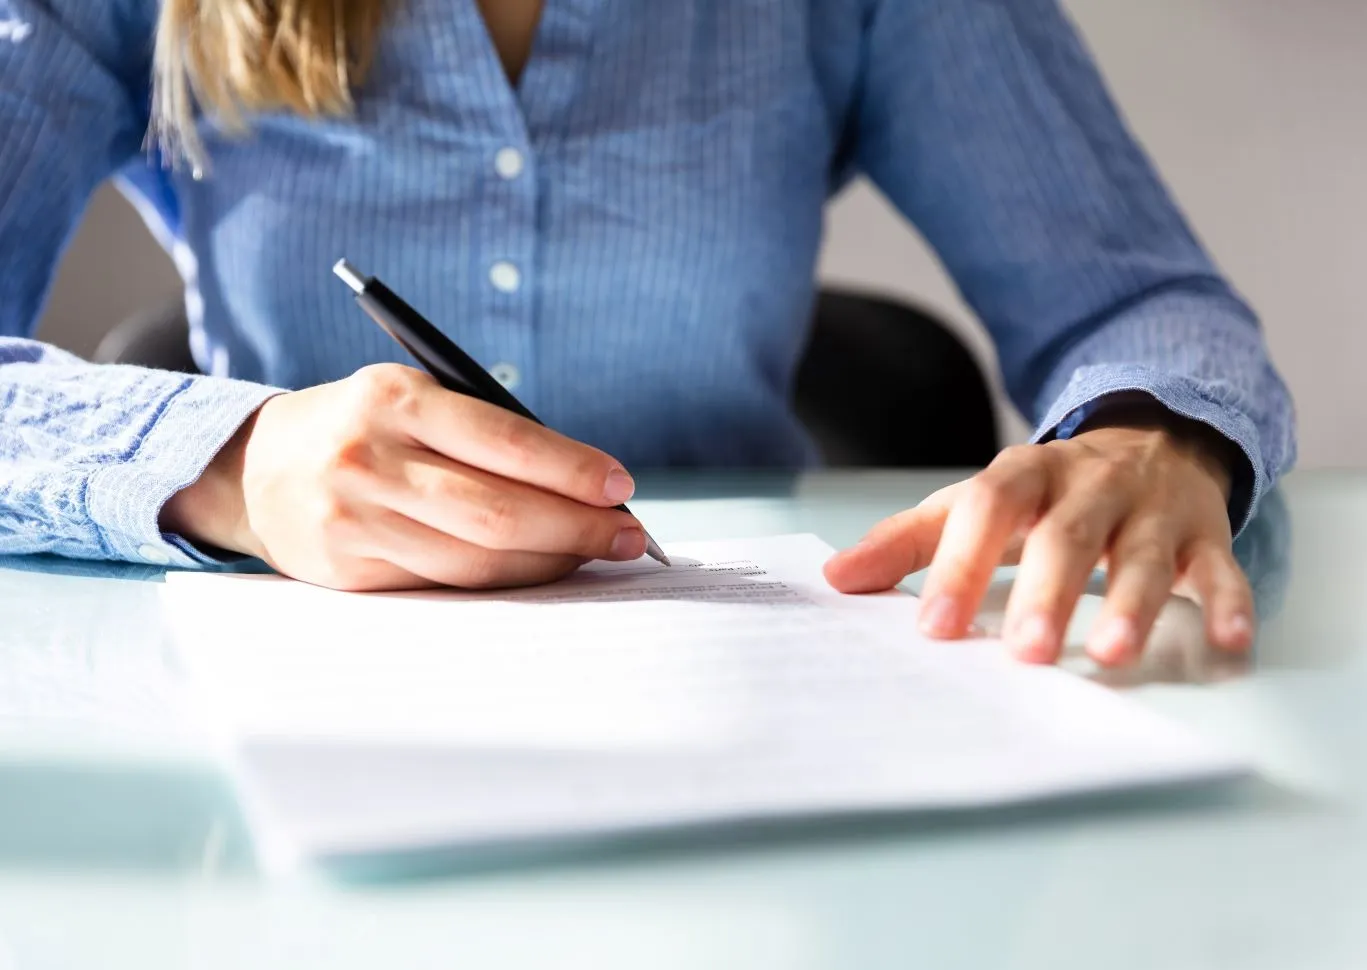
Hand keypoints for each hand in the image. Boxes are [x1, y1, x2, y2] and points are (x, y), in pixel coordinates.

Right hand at [161, 364, 645, 590]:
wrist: (257, 469)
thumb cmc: (364, 426)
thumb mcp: (412, 396)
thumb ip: (483, 431)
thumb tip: (584, 484)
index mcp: (394, 398)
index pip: (504, 440)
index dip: (572, 469)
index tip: (621, 487)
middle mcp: (369, 458)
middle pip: (498, 510)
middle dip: (577, 527)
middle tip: (630, 535)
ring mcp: (355, 520)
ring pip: (477, 558)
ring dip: (551, 561)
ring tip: (596, 552)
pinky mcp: (350, 571)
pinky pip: (447, 585)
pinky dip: (506, 580)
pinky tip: (541, 569)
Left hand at [823, 418, 1254, 665]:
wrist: (1148, 438)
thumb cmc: (1044, 492)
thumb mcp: (974, 502)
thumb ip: (908, 540)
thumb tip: (834, 578)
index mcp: (1024, 475)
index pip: (988, 510)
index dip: (960, 564)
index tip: (935, 627)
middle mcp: (1090, 485)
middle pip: (1068, 534)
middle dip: (1047, 592)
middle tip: (1024, 654)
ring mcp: (1151, 509)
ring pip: (1145, 554)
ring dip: (1131, 602)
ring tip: (1111, 653)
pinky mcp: (1205, 533)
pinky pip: (1219, 567)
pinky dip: (1228, 602)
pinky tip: (1229, 640)